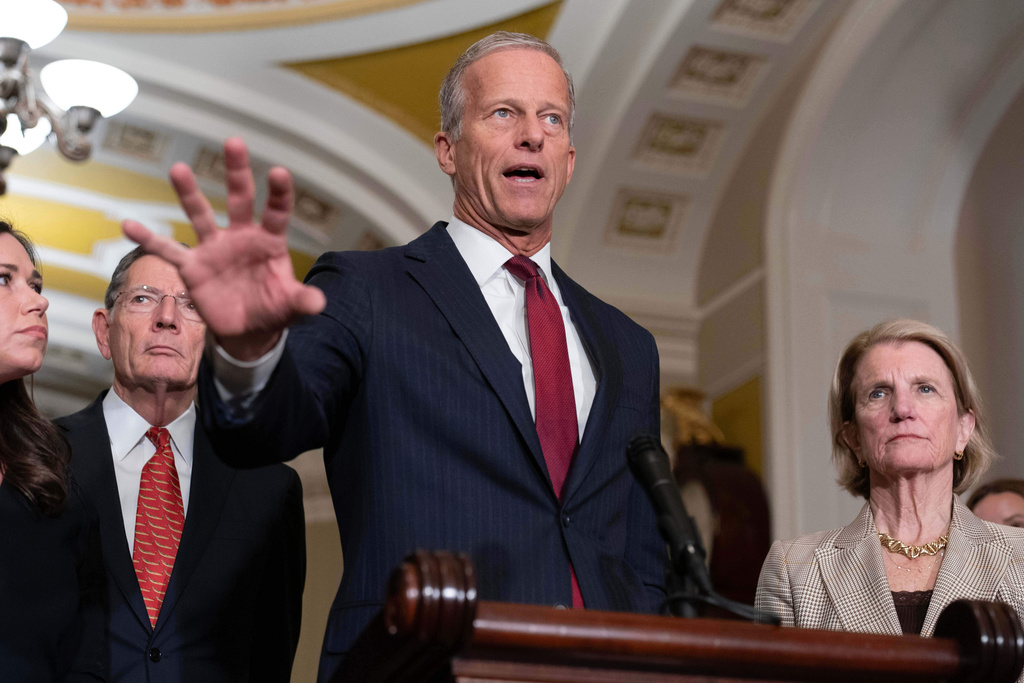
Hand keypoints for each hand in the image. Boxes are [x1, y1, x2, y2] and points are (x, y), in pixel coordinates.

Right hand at [122, 137, 325, 360]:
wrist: (248, 330)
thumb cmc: (273, 309)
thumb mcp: (291, 306)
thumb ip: (303, 302)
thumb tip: (318, 303)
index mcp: (269, 242)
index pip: (276, 212)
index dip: (279, 193)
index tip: (279, 172)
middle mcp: (241, 237)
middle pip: (240, 199)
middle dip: (237, 172)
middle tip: (234, 141)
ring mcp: (214, 249)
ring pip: (201, 214)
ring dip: (190, 193)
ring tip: (178, 168)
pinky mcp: (192, 266)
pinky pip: (167, 250)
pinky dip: (149, 239)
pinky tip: (128, 225)